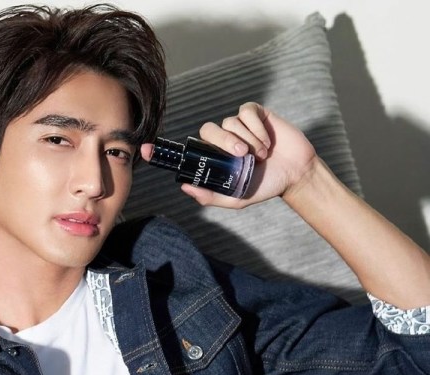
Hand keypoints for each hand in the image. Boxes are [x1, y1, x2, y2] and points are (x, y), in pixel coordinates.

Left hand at [141, 102, 317, 207]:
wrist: (294, 174)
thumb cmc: (263, 186)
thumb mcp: (236, 197)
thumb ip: (212, 195)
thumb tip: (185, 187)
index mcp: (213, 159)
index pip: (186, 150)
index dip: (165, 149)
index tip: (145, 149)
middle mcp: (221, 141)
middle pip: (209, 131)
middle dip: (224, 142)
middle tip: (243, 155)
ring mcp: (237, 126)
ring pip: (229, 122)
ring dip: (246, 138)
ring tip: (261, 155)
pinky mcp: (254, 114)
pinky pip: (246, 113)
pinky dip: (256, 128)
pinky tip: (266, 142)